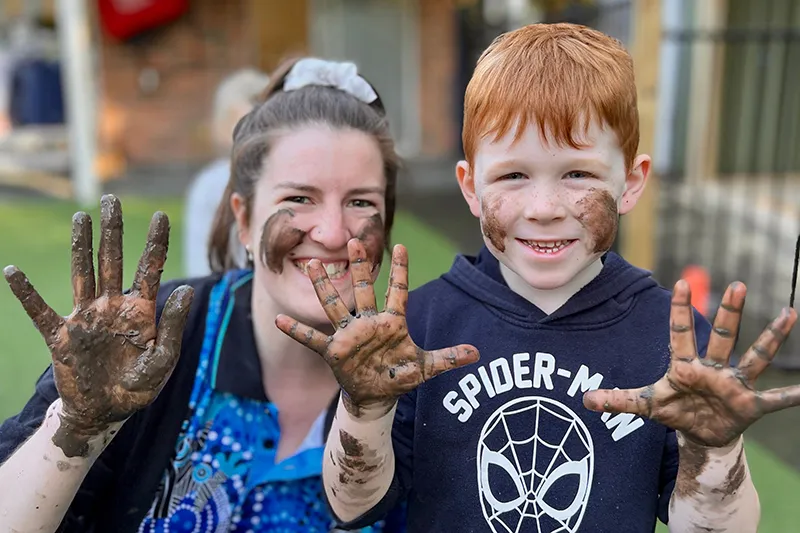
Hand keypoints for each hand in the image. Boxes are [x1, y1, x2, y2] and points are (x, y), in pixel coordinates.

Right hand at [4, 195, 193, 456]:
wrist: (105, 412)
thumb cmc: (138, 387)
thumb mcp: (162, 361)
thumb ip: (172, 326)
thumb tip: (185, 289)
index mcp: (141, 311)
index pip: (150, 269)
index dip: (155, 243)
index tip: (161, 216)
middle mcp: (113, 306)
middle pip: (113, 260)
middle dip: (113, 231)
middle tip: (111, 199)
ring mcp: (87, 318)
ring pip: (83, 273)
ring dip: (80, 245)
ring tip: (81, 217)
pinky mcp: (62, 336)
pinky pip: (40, 311)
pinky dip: (26, 294)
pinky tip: (12, 272)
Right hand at [276, 239, 479, 417]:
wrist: (377, 394)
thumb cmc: (400, 375)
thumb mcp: (426, 367)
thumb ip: (448, 358)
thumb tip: (477, 354)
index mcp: (392, 322)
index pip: (398, 291)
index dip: (400, 271)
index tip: (401, 247)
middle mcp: (368, 322)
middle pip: (362, 289)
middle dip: (358, 267)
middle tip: (353, 241)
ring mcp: (349, 335)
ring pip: (334, 305)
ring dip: (324, 287)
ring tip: (312, 264)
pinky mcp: (333, 351)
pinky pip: (311, 339)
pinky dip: (297, 330)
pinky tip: (280, 319)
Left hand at [583, 279, 797, 446]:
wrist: (699, 434)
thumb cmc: (674, 411)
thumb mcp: (646, 406)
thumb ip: (618, 400)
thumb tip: (585, 400)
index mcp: (686, 365)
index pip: (681, 332)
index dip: (682, 309)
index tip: (681, 282)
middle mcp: (713, 368)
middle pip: (722, 334)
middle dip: (729, 311)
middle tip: (736, 283)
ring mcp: (734, 384)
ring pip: (755, 356)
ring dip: (771, 337)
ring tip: (788, 312)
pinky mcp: (749, 405)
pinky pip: (775, 399)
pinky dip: (792, 395)